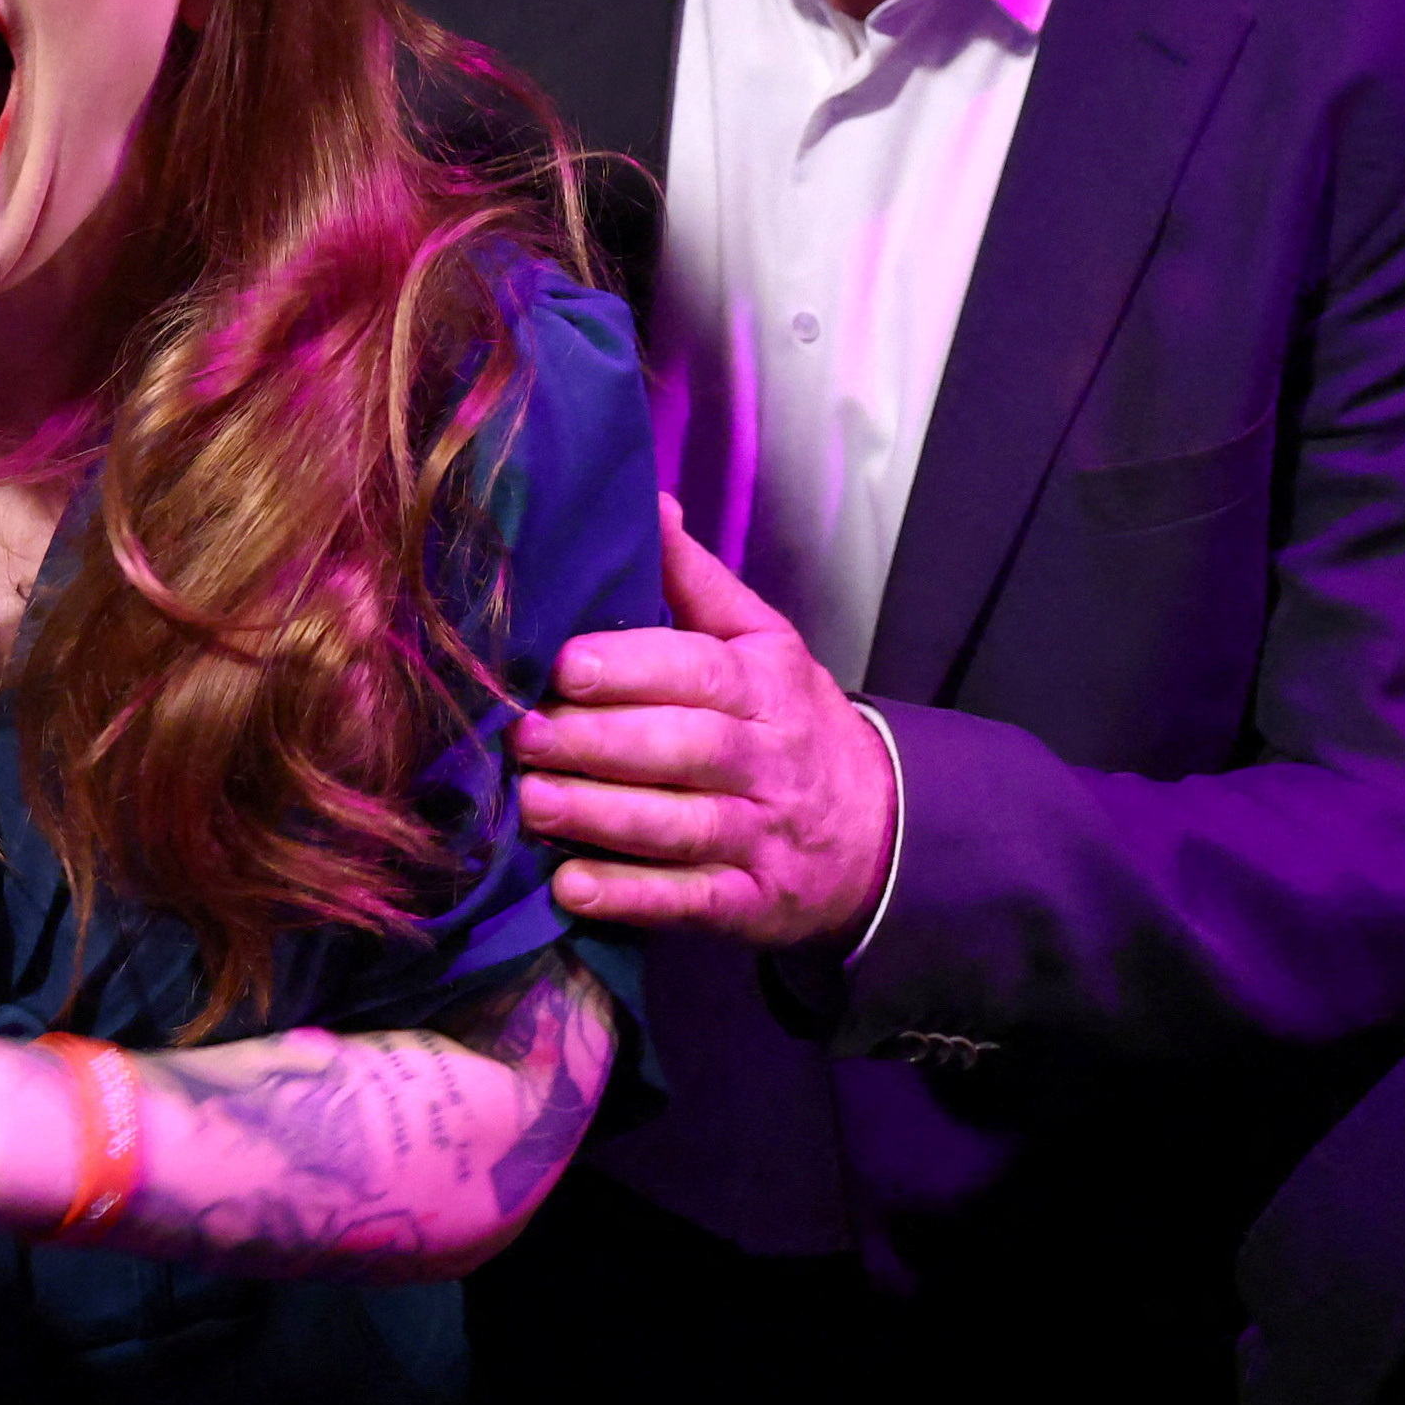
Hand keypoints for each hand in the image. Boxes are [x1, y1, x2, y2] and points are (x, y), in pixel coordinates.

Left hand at [517, 511, 902, 949]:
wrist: (880, 830)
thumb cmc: (789, 720)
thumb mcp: (762, 641)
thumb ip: (697, 581)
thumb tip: (649, 500)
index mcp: (762, 685)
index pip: (697, 672)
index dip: (630, 670)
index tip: (563, 667)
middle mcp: (763, 760)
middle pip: (682, 749)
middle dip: (598, 743)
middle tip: (523, 736)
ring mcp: (759, 836)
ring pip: (679, 826)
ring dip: (600, 817)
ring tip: (531, 803)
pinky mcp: (750, 903)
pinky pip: (689, 901)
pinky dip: (630, 897)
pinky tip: (570, 889)